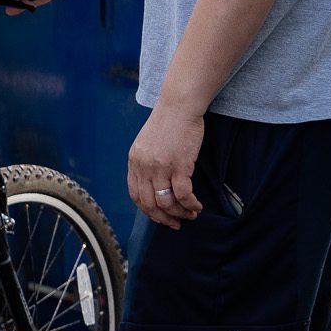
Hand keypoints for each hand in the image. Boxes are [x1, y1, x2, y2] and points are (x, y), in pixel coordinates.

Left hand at [127, 102, 204, 229]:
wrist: (179, 107)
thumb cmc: (167, 123)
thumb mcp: (146, 144)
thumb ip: (145, 163)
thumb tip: (153, 182)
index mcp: (133, 162)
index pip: (135, 195)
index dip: (147, 210)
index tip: (159, 217)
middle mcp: (143, 167)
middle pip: (148, 203)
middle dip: (163, 218)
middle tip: (176, 224)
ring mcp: (160, 167)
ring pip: (166, 202)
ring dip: (179, 213)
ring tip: (190, 215)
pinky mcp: (179, 165)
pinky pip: (183, 194)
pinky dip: (190, 204)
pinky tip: (197, 206)